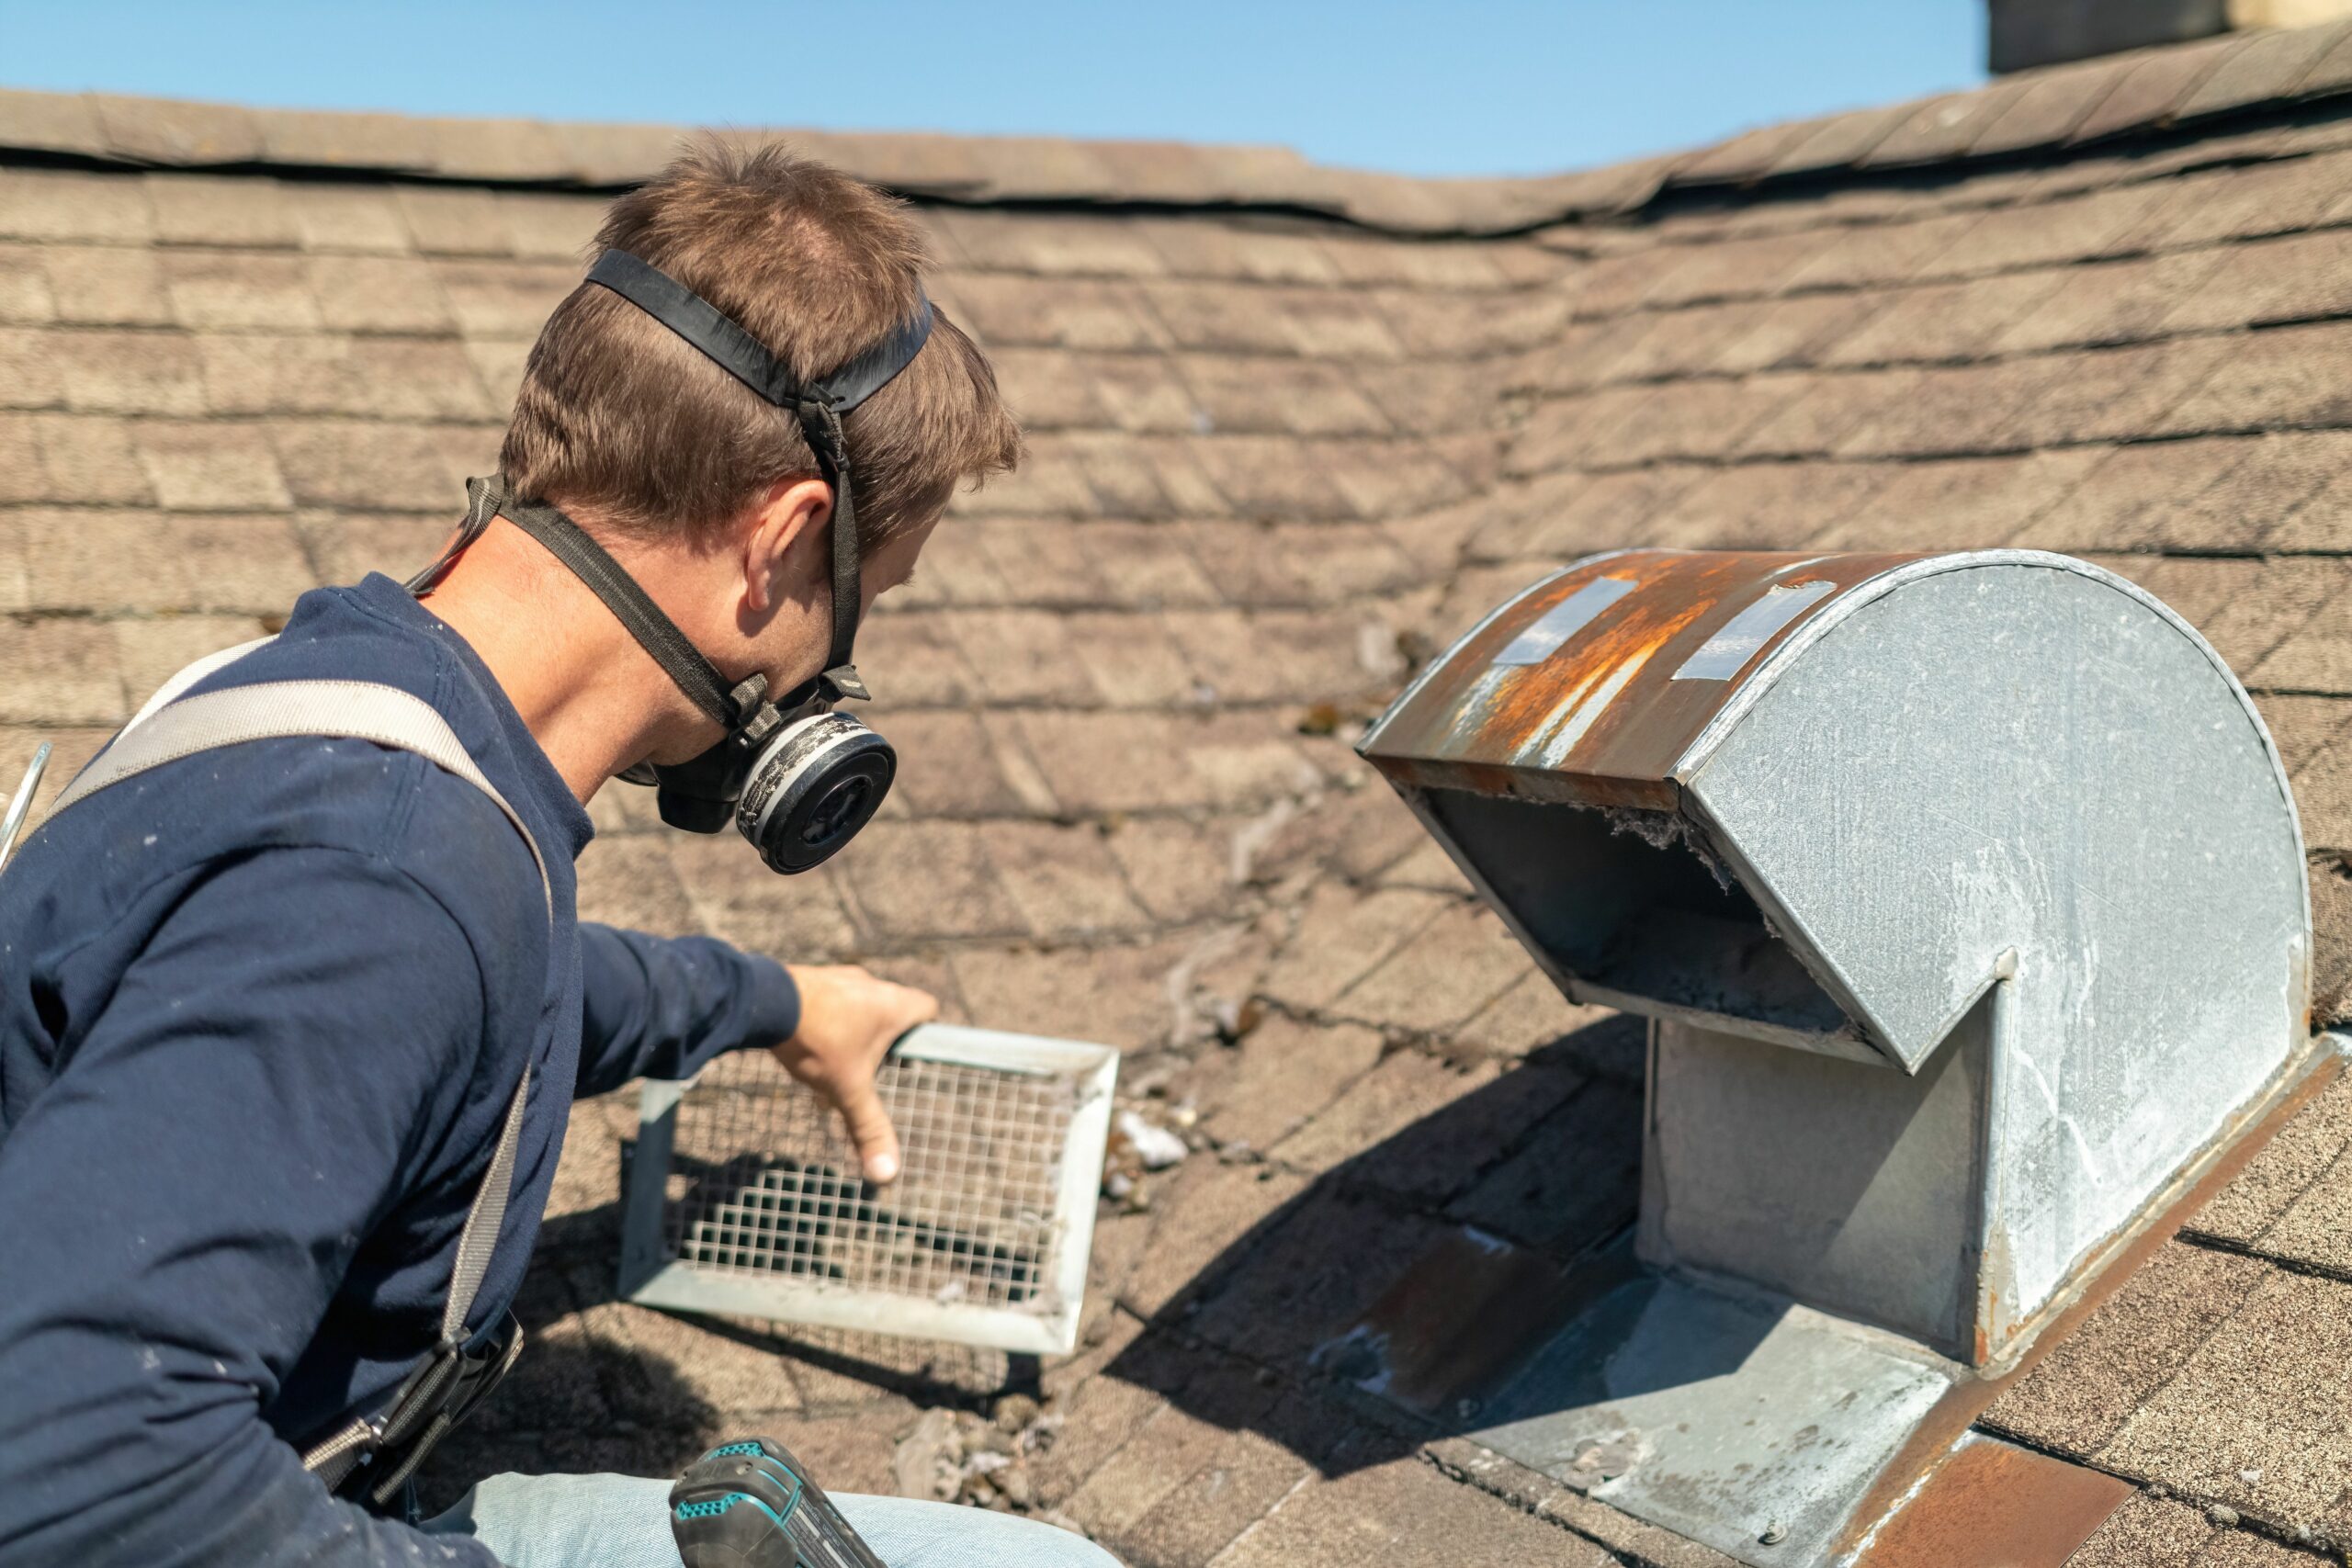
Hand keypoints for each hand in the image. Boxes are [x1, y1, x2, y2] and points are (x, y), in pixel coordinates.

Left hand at [772, 965, 936, 1184]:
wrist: (763, 1003)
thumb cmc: (816, 1042)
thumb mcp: (847, 1091)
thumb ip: (869, 1129)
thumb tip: (887, 1174)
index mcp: (893, 1005)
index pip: (928, 1007)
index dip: (926, 1031)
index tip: (911, 1056)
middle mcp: (872, 984)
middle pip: (892, 1012)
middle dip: (882, 1045)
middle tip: (870, 1071)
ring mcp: (840, 978)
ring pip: (859, 1009)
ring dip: (852, 1037)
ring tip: (834, 1067)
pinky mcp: (813, 979)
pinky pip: (830, 1003)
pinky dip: (827, 1025)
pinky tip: (808, 1050)